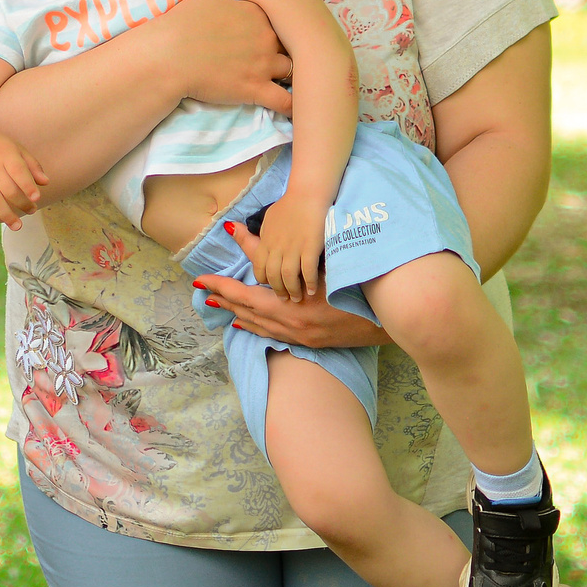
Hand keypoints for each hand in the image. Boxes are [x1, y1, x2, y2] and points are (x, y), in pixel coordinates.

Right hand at [0, 131, 48, 231]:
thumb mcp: (16, 149)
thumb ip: (32, 165)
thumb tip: (46, 183)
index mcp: (6, 155)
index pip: (18, 171)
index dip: (28, 185)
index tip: (36, 197)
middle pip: (8, 190)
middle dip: (22, 204)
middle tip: (32, 211)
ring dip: (6, 216)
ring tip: (17, 226)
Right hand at [160, 0, 293, 114]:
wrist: (170, 56)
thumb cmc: (182, 24)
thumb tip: (232, 1)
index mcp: (256, 13)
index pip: (279, 19)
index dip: (275, 28)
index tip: (268, 36)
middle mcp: (266, 37)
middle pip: (289, 43)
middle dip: (286, 50)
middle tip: (279, 57)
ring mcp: (263, 64)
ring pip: (292, 69)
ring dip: (290, 75)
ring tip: (291, 81)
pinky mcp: (256, 89)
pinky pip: (285, 101)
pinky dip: (292, 106)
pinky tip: (296, 108)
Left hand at [194, 258, 387, 346]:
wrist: (384, 324)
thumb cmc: (356, 291)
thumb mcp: (325, 271)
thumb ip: (296, 261)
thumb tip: (274, 244)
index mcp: (290, 307)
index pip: (246, 295)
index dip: (223, 287)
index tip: (202, 280)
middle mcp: (289, 325)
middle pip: (247, 311)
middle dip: (224, 299)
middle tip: (202, 291)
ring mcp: (298, 337)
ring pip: (258, 324)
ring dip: (236, 313)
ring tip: (218, 304)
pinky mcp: (307, 342)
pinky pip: (271, 334)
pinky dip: (255, 326)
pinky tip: (246, 324)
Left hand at [251, 194, 328, 302]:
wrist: (309, 193)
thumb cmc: (291, 204)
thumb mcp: (270, 219)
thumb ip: (263, 235)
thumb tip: (258, 243)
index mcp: (266, 240)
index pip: (259, 267)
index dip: (264, 279)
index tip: (271, 284)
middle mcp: (277, 246)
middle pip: (273, 275)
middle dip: (278, 290)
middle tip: (285, 298)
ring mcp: (293, 247)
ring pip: (288, 276)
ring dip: (293, 290)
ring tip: (298, 298)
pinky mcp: (310, 246)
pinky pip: (307, 270)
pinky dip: (309, 282)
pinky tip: (312, 290)